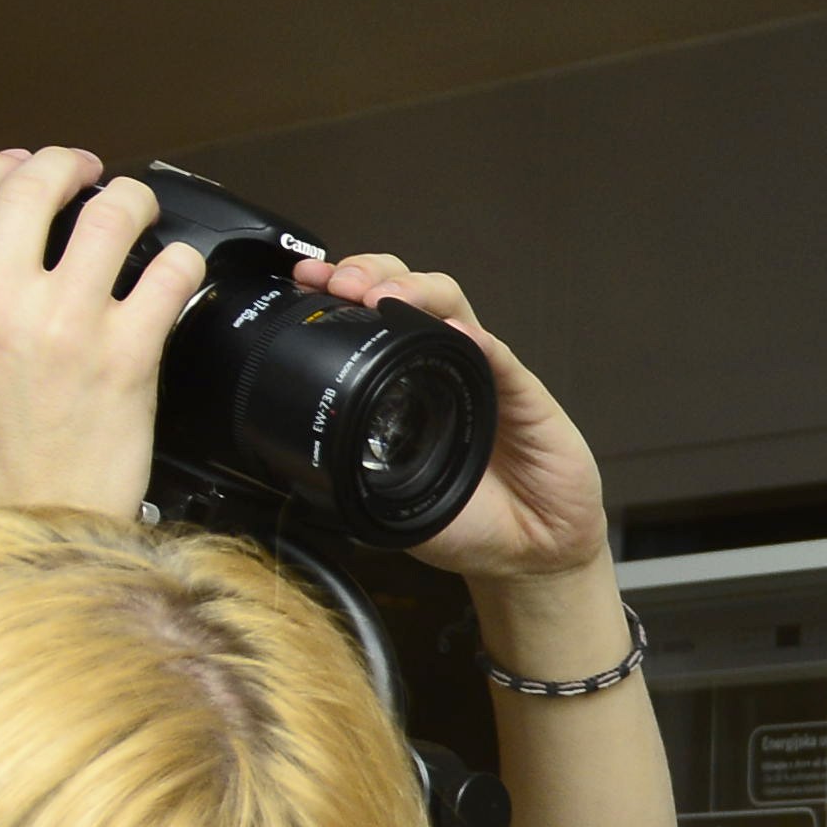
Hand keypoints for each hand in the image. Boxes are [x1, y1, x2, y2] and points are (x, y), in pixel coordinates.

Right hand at [0, 147, 196, 517]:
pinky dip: (180, 260)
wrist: (30, 527)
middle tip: (89, 171)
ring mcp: (62, 324)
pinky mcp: (127, 354)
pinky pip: (167, 275)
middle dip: (64, 165)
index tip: (19, 164)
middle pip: (28, 190)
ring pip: (108, 218)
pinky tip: (179, 267)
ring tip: (139, 207)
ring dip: (131, 199)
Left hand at [309, 252, 616, 592]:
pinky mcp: (527, 397)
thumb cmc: (468, 520)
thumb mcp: (390, 496)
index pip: (371, 316)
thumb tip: (298, 448)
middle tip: (343, 284)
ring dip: (416, 289)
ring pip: (451, 304)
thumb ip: (354, 466)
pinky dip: (478, 341)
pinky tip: (457, 334)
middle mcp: (444, 366)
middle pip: (409, 290)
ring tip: (389, 297)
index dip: (340, 289)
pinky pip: (501, 359)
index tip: (308, 280)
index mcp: (406, 382)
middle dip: (371, 271)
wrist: (528, 554)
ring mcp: (485, 375)